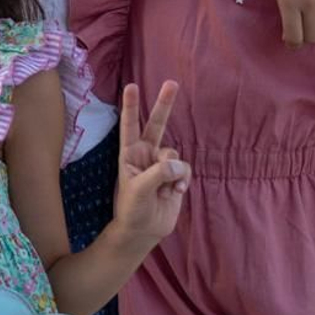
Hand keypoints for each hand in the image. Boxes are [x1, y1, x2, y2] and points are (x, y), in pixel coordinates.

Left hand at [113, 81, 188, 246]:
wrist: (144, 231)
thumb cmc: (132, 209)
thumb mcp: (138, 190)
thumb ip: (157, 173)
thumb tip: (176, 163)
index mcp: (130, 154)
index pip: (130, 125)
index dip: (132, 106)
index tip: (131, 86)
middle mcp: (146, 154)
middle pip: (157, 124)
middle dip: (165, 104)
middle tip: (171, 83)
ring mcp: (162, 164)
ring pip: (174, 153)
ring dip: (173, 171)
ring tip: (165, 189)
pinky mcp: (176, 175)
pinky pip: (184, 169)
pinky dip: (182, 180)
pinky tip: (175, 193)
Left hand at [271, 0, 314, 47]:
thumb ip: (284, 5)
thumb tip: (290, 24)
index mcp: (289, 3)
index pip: (294, 38)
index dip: (291, 42)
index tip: (289, 38)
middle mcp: (310, 4)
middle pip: (313, 37)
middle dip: (305, 36)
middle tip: (301, 27)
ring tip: (313, 17)